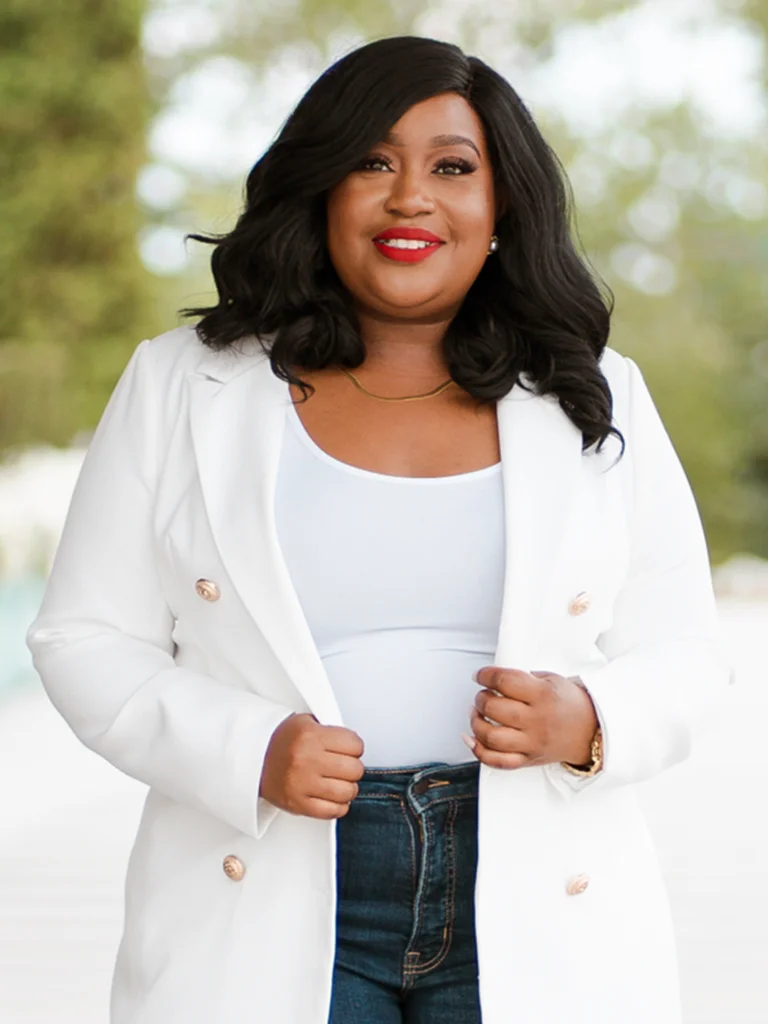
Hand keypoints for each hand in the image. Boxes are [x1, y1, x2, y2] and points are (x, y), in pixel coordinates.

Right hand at [259, 713, 364, 818]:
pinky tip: (333, 797)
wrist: (254, 758)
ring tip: (338, 782)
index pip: (355, 745)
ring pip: (347, 792)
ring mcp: (302, 784)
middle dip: (353, 767)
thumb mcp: (306, 722)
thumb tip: (356, 746)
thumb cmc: (282, 741)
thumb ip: (332, 731)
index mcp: (311, 736)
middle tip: (344, 766)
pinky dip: (338, 806)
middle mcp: (306, 760)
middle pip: (354, 769)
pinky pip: (332, 811)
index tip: (348, 749)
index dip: (355, 747)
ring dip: (347, 788)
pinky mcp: (298, 804)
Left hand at [464, 668, 597, 769]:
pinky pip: (497, 761)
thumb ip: (524, 678)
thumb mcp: (552, 680)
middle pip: (494, 708)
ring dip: (476, 722)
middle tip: (482, 694)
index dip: (485, 675)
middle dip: (480, 698)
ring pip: (491, 736)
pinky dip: (479, 751)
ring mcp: (531, 742)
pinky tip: (472, 739)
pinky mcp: (528, 759)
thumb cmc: (572, 704)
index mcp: (543, 695)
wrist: (593, 731)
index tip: (480, 675)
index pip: (505, 681)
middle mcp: (536, 720)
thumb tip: (495, 679)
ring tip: (477, 713)